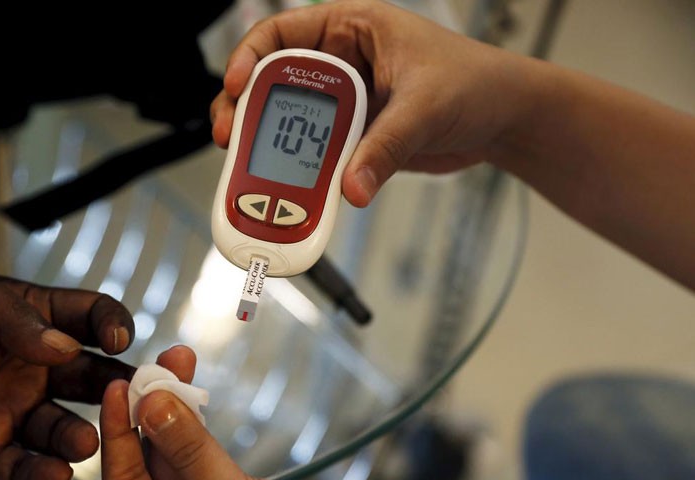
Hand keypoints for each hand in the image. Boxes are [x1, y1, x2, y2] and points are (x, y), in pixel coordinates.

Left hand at [100, 345, 416, 479]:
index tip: (119, 387)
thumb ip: (193, 456)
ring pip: (180, 458)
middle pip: (150, 464)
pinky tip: (199, 399)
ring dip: (179, 413)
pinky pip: (210, 461)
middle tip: (160, 365)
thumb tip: (153, 406)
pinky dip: (204, 430)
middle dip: (153, 412)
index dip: (118, 433)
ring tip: (180, 366)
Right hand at [210, 0, 534, 205]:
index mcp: (353, 29)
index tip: (236, 85)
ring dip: (268, 147)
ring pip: (290, 124)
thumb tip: (350, 186)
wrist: (505, 121)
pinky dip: (300, 173)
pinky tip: (291, 191)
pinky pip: (316, 155)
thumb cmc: (477, 84)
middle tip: (232, 137)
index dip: (250, 57)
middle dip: (246, 110)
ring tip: (250, 171)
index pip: (282, 33)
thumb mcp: (426, 107)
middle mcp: (341, 64)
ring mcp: (346, 105)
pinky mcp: (354, 139)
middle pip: (273, 83)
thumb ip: (386, 148)